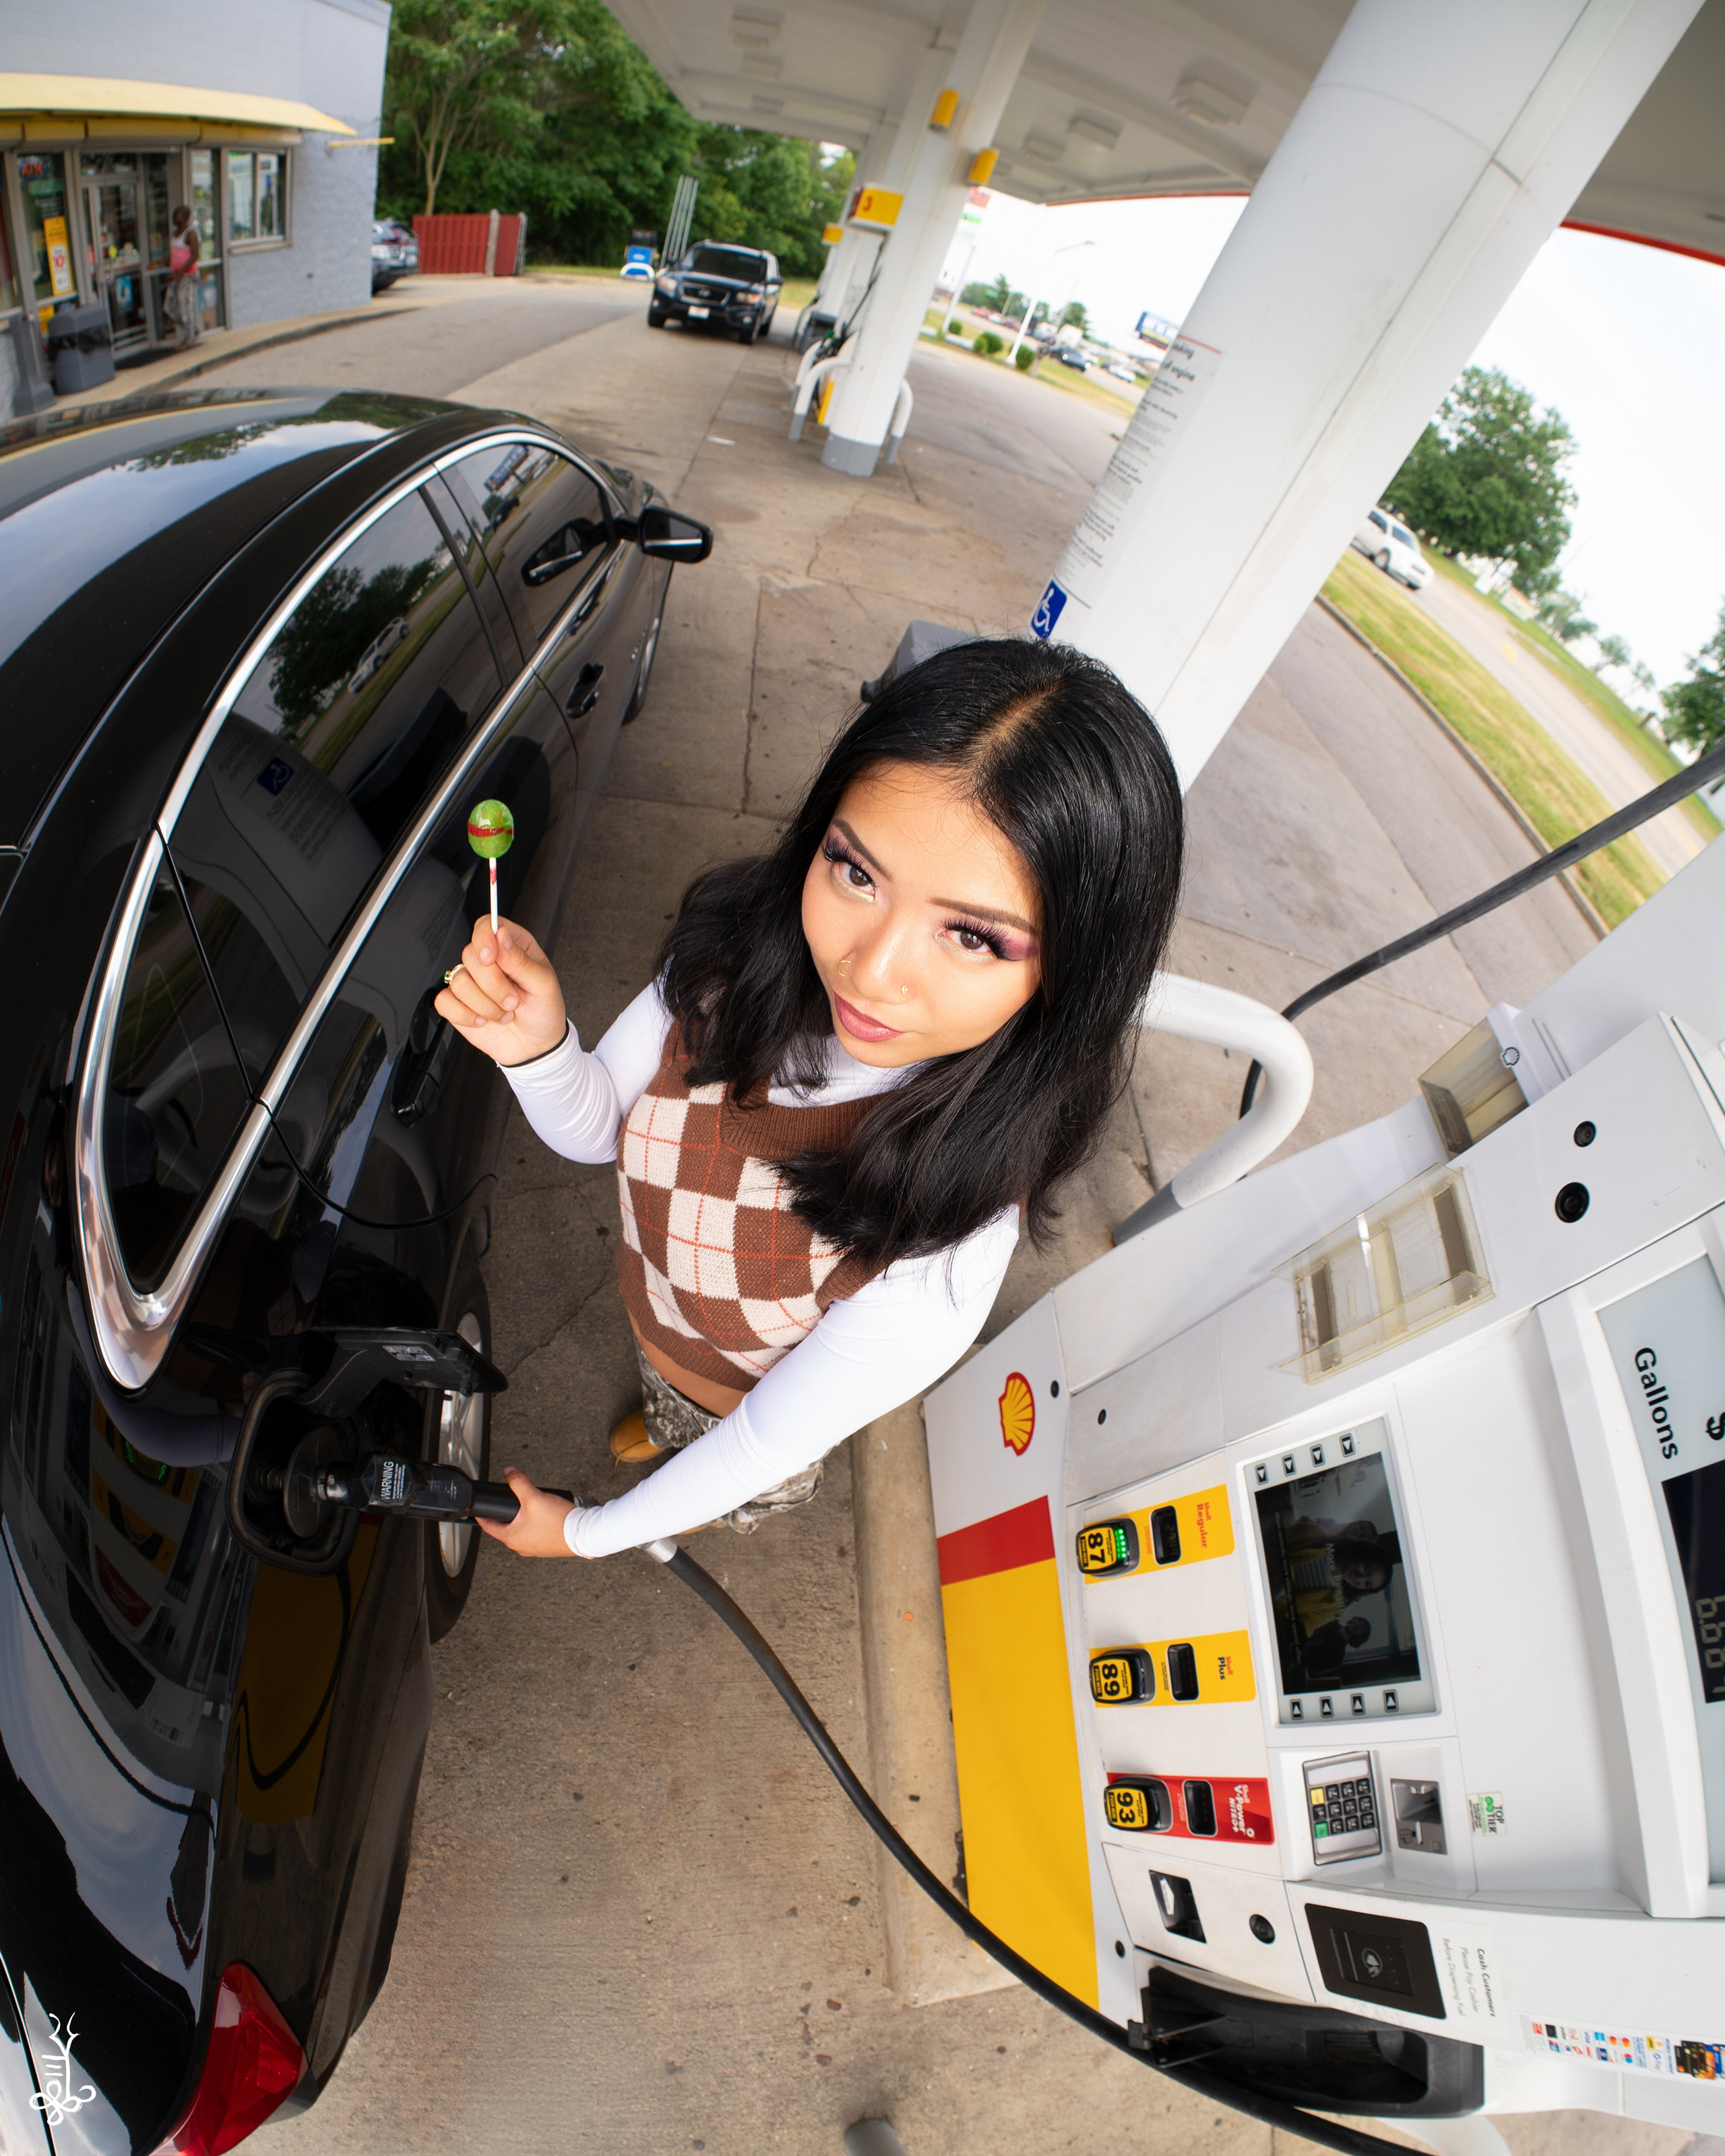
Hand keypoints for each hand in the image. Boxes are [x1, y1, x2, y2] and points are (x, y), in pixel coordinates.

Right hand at [434, 917, 567, 1066]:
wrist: (534, 1046)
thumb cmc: (543, 1012)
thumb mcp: (544, 985)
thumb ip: (522, 960)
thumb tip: (501, 936)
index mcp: (511, 947)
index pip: (487, 926)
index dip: (484, 939)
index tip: (491, 959)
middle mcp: (489, 961)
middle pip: (470, 955)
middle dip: (493, 985)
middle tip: (513, 1001)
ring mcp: (471, 981)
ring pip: (459, 981)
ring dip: (485, 1005)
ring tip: (504, 1014)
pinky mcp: (457, 1003)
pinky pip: (445, 1001)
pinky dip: (466, 1015)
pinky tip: (483, 1020)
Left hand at [477, 1468, 583, 1557]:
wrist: (583, 1534)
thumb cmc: (558, 1521)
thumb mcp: (534, 1497)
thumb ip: (518, 1482)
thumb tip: (509, 1472)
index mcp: (511, 1538)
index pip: (488, 1527)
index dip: (482, 1515)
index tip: (479, 1509)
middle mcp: (520, 1547)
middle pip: (504, 1528)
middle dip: (505, 1515)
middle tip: (507, 1502)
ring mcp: (533, 1549)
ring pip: (519, 1532)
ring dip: (520, 1520)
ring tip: (527, 1507)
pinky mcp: (544, 1547)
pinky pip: (532, 1535)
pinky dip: (532, 1525)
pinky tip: (542, 1516)